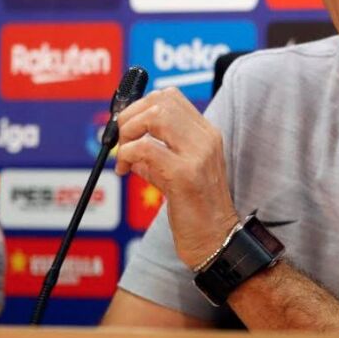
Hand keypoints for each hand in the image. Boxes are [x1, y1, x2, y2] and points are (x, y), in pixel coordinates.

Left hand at [115, 87, 239, 269]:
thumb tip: (127, 143)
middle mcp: (206, 139)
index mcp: (207, 134)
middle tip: (121, 142)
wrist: (217, 241)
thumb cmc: (197, 211)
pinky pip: (147, 148)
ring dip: (130, 132)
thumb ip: (157, 154)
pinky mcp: (185, 175)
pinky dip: (128, 154)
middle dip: (131, 116)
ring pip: (156, 116)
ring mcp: (198, 155)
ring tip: (125, 156)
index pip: (171, 97)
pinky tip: (127, 170)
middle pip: (162, 100)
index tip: (127, 127)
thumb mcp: (178, 173)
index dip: (140, 105)